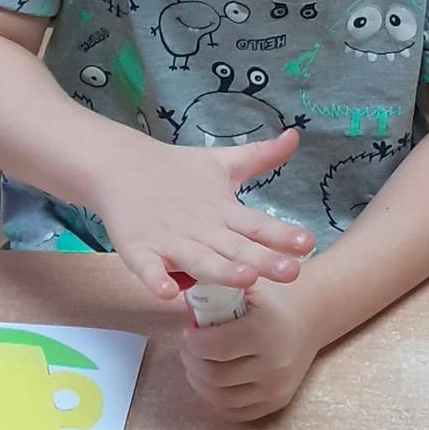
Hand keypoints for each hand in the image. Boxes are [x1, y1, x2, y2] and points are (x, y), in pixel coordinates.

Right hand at [94, 125, 311, 303]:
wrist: (120, 166)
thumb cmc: (176, 171)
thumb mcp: (222, 163)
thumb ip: (260, 156)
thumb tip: (295, 136)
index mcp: (223, 210)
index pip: (258, 224)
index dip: (282, 234)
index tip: (308, 242)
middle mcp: (202, 228)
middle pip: (235, 247)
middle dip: (263, 260)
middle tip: (292, 271)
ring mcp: (170, 240)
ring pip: (199, 260)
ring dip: (221, 270)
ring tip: (245, 278)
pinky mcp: (139, 249)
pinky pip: (149, 269)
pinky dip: (156, 280)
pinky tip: (168, 293)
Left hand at [178, 278, 322, 423]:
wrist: (311, 316)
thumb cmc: (273, 298)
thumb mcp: (248, 285)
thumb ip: (217, 293)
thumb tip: (184, 305)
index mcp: (265, 330)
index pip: (213, 347)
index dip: (191, 342)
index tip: (189, 332)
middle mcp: (274, 363)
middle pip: (214, 376)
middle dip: (192, 362)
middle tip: (189, 349)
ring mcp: (277, 387)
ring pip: (220, 399)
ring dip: (199, 382)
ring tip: (198, 363)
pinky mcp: (278, 402)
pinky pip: (235, 413)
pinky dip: (215, 400)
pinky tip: (212, 381)